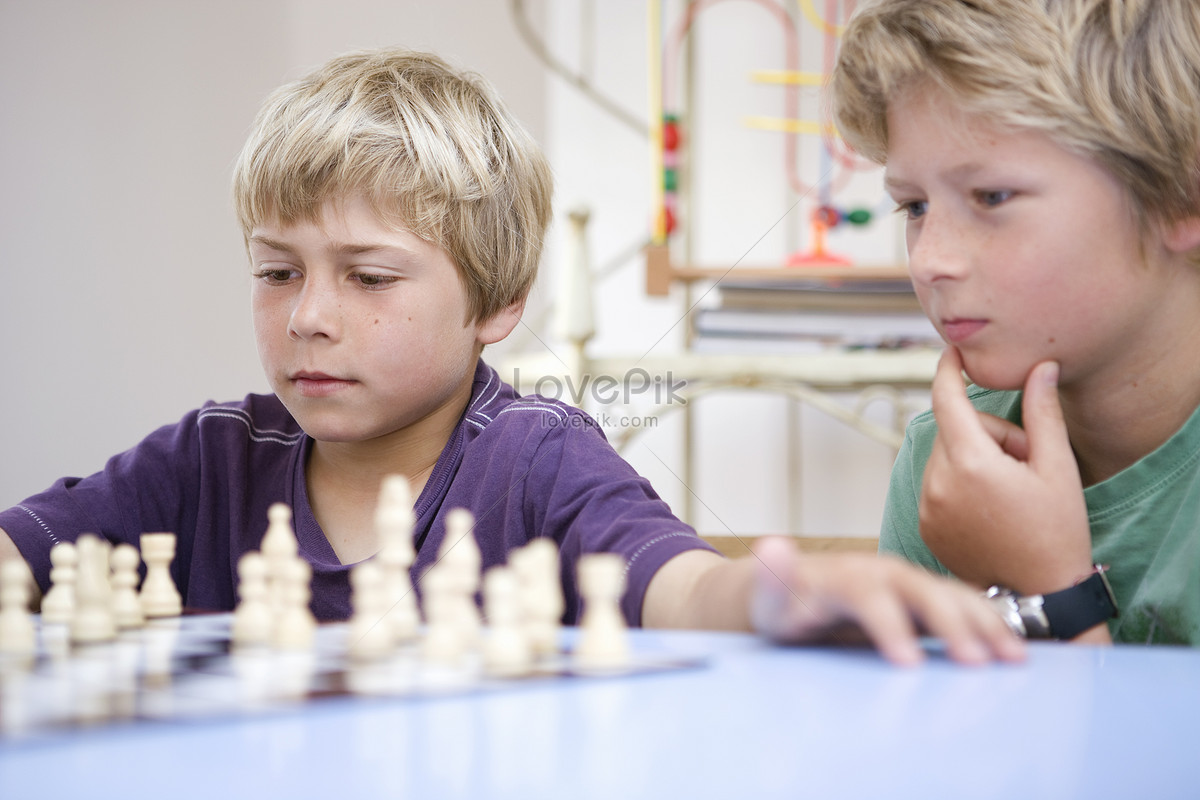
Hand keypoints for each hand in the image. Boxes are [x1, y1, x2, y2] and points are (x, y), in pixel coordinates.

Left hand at [749, 537, 1024, 665]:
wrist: (798, 595)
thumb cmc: (784, 606)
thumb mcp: (771, 598)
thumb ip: (773, 578)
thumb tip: (771, 546)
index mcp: (846, 575)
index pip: (870, 595)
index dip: (889, 626)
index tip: (908, 663)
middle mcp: (884, 573)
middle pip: (922, 592)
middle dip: (950, 624)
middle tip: (975, 663)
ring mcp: (910, 584)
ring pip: (953, 596)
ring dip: (984, 624)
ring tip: (1012, 658)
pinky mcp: (927, 600)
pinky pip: (965, 608)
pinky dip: (992, 626)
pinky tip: (1015, 652)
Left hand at [919, 347, 1091, 593]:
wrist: (1040, 596)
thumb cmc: (1056, 533)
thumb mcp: (1058, 469)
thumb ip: (1042, 414)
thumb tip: (1040, 368)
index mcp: (970, 464)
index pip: (946, 400)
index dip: (948, 371)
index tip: (952, 353)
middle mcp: (938, 483)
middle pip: (954, 429)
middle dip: (988, 432)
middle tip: (1026, 460)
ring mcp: (927, 506)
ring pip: (946, 456)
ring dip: (974, 457)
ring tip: (1010, 489)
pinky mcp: (925, 525)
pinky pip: (938, 483)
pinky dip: (960, 482)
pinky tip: (992, 507)